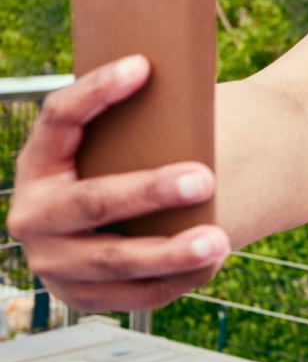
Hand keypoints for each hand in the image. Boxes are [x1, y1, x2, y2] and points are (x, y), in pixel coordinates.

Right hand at [6, 56, 230, 312]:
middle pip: (92, 201)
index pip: (58, 117)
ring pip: (114, 259)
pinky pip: (131, 294)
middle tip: (205, 178)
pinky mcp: (82, 296)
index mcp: (39, 162)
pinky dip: (174, 279)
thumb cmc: (130, 165)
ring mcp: (54, 261)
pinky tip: (209, 264)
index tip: (144, 65)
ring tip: (219, 239)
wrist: (113, 229)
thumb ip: (143, 120)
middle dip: (149, 191)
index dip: (96, 91)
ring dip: (169, 252)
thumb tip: (187, 79)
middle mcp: (34, 214)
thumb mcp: (125, 142)